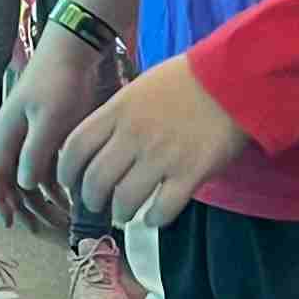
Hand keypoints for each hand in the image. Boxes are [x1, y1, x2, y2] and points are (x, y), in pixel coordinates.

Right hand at [0, 26, 110, 239]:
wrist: (75, 49)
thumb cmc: (60, 81)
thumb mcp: (49, 120)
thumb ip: (34, 153)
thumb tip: (24, 185)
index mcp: (5, 132)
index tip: (9, 223)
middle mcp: (13, 135)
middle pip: (8, 179)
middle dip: (21, 206)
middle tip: (37, 229)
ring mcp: (30, 132)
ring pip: (28, 174)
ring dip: (40, 197)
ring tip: (58, 219)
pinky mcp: (48, 129)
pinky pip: (45, 163)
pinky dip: (54, 182)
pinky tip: (70, 196)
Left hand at [55, 55, 254, 233]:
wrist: (232, 80)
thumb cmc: (186, 80)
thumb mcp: (140, 88)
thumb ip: (118, 116)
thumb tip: (101, 144)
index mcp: (117, 111)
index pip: (76, 147)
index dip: (66, 172)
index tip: (69, 183)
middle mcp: (133, 136)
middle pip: (96, 179)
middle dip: (92, 199)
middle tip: (97, 205)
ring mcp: (161, 156)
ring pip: (125, 199)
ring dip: (120, 213)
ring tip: (123, 215)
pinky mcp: (190, 173)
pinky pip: (163, 208)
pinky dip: (154, 219)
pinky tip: (154, 218)